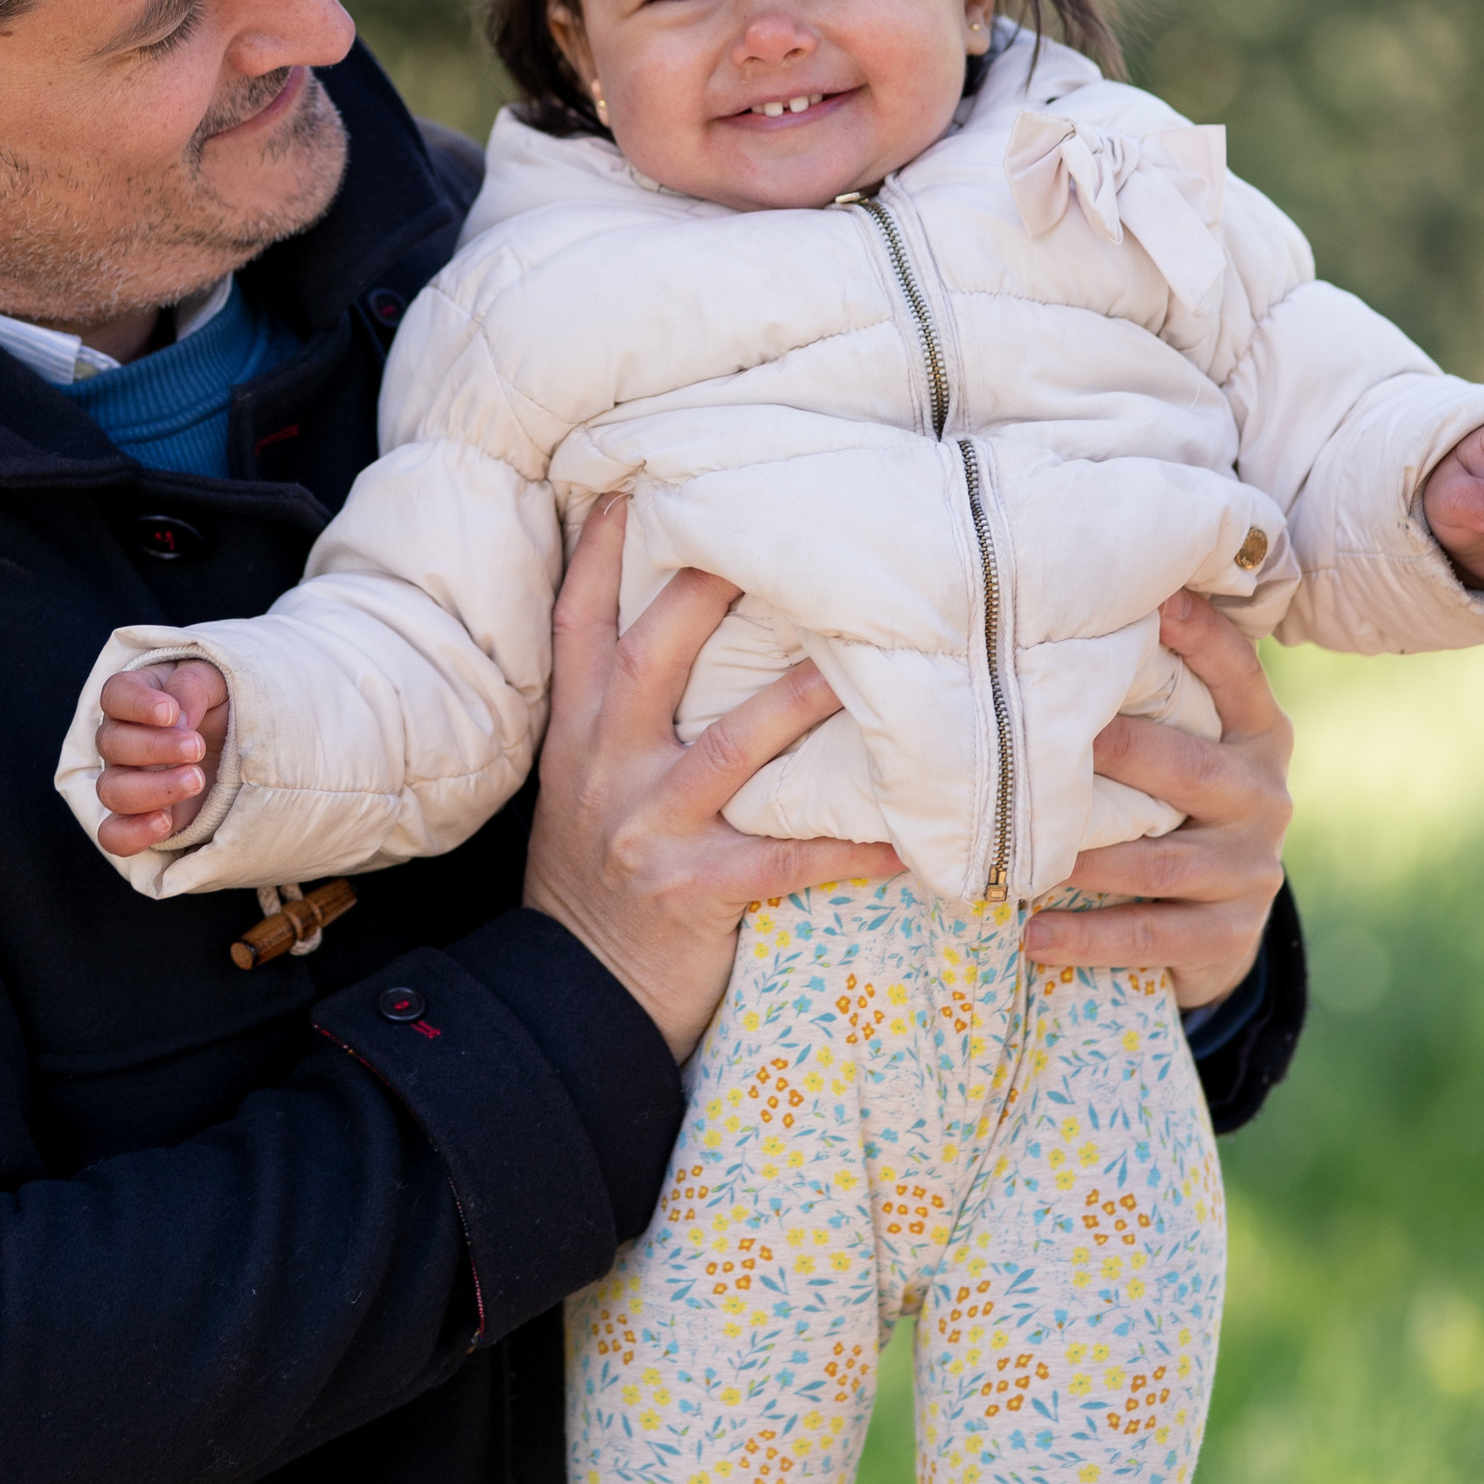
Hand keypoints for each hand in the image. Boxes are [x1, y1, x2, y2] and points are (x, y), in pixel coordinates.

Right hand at [96, 659, 231, 856]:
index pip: (115, 695)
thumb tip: (178, 715)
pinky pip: (113, 834)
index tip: (171, 713)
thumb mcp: (218, 683)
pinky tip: (165, 822)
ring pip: (110, 790)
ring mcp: (127, 780)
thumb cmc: (224, 706)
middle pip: (111, 744)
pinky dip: (132, 833)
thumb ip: (194, 685)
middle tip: (198, 747)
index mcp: (138, 698)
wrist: (243, 750)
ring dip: (153, 789)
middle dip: (156, 747)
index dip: (137, 705)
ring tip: (196, 781)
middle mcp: (123, 739)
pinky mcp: (140, 818)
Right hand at [523, 498, 893, 1060]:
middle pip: (652, 656)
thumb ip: (616, 713)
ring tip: (864, 661)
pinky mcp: (695, 892)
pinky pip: (785, 861)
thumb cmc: (591, 879)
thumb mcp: (578, 784)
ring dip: (802, 700)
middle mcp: (605, 767)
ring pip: (732, 746)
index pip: (579, 623)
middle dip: (705, 590)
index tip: (640, 483)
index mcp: (575, 733)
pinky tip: (913, 840)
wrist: (571, 1000)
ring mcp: (647, 828)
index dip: (604, 552)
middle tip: (771, 531)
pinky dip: (851, 848)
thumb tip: (677, 623)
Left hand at [1029, 593, 1292, 1011]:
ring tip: (1024, 857)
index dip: (1203, 636)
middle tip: (1049, 740)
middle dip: (1124, 752)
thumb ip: (1147, 700)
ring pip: (1161, 861)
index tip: (1160, 601)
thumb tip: (1056, 619)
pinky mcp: (1228, 935)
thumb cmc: (1173, 811)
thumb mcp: (1180, 752)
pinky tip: (1036, 935)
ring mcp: (1250, 870)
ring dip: (1090, 860)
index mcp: (1256, 736)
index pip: (1237, 674)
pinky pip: (1151, 935)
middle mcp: (1263, 796)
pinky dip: (1089, 937)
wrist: (1214, 927)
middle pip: (1190, 768)